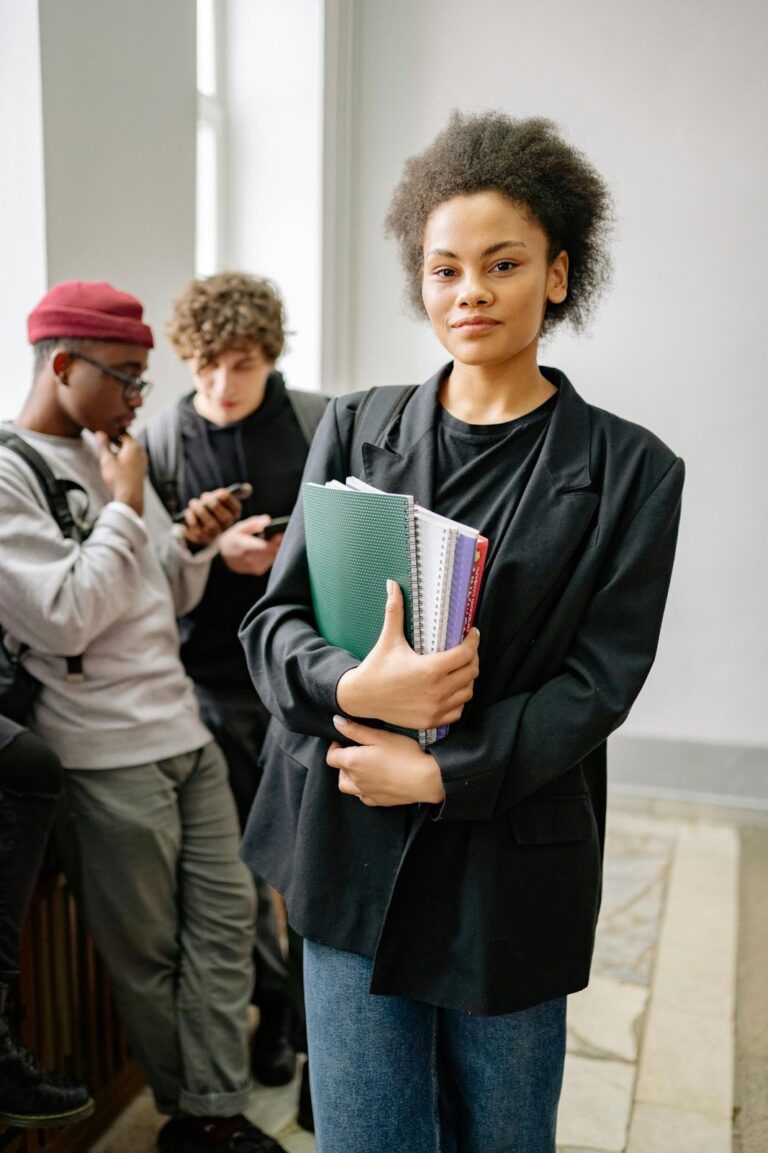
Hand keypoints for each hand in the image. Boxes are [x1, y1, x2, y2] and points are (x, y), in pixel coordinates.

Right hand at [95, 431, 145, 514]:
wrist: (129, 497)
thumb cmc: (118, 478)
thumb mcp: (107, 460)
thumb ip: (103, 445)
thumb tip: (99, 433)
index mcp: (134, 446)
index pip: (123, 433)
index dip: (114, 432)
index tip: (105, 432)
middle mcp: (141, 452)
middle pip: (128, 441)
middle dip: (117, 440)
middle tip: (106, 440)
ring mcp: (143, 461)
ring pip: (131, 450)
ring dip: (121, 449)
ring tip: (110, 452)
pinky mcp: (142, 469)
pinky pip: (134, 458)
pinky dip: (126, 457)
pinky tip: (118, 462)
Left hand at [179, 488, 240, 546]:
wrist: (195, 524)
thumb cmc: (208, 508)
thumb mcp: (217, 499)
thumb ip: (227, 494)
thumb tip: (247, 487)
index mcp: (233, 516)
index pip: (236, 509)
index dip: (229, 501)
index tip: (221, 492)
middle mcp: (226, 527)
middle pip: (225, 518)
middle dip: (214, 505)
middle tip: (204, 496)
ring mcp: (214, 534)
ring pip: (211, 524)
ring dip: (200, 510)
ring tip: (194, 502)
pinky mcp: (201, 538)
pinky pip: (197, 528)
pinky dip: (192, 518)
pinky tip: (189, 511)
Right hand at [219, 515, 283, 574]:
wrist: (225, 554)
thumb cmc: (233, 538)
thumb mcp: (240, 527)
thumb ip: (254, 522)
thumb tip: (267, 520)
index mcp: (243, 545)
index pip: (263, 546)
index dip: (274, 540)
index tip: (280, 534)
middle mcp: (248, 558)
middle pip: (271, 552)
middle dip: (277, 543)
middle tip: (280, 536)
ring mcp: (253, 566)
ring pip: (272, 557)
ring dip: (275, 549)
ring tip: (272, 541)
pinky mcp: (257, 571)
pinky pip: (271, 562)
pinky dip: (272, 555)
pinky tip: (267, 550)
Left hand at [327, 715, 445, 806]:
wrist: (426, 778)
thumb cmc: (404, 754)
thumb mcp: (379, 736)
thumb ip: (355, 730)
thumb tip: (336, 722)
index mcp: (352, 762)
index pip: (331, 757)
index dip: (335, 747)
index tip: (346, 740)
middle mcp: (355, 780)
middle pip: (339, 772)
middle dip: (343, 761)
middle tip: (358, 751)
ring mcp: (366, 793)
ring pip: (348, 787)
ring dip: (350, 777)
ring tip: (364, 767)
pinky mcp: (378, 801)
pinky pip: (363, 796)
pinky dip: (363, 789)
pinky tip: (375, 780)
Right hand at [336, 580, 479, 730]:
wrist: (360, 697)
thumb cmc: (376, 667)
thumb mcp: (388, 638)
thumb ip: (394, 610)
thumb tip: (392, 584)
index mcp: (430, 669)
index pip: (466, 654)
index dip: (473, 641)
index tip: (472, 633)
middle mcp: (436, 691)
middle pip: (471, 672)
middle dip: (472, 658)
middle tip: (466, 650)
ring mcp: (435, 708)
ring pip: (467, 692)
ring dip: (467, 679)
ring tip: (459, 668)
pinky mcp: (431, 721)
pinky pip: (458, 711)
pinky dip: (458, 699)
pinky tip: (451, 689)